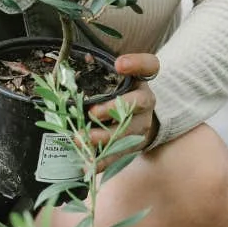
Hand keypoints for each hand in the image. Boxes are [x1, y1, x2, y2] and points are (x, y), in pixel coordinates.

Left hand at [85, 53, 159, 167]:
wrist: (139, 119)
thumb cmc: (119, 92)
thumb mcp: (113, 77)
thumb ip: (99, 67)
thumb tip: (77, 62)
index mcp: (141, 80)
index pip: (149, 65)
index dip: (136, 63)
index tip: (119, 65)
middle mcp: (146, 102)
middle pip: (139, 102)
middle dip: (114, 108)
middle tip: (91, 112)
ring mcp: (141, 125)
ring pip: (129, 131)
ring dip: (105, 137)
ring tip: (82, 139)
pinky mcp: (134, 146)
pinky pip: (120, 155)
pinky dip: (104, 161)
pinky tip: (87, 165)